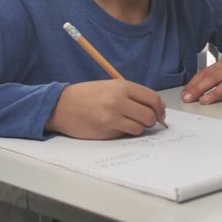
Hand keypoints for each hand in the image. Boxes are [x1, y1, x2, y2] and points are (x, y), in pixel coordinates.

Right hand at [45, 80, 166, 139]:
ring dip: (138, 128)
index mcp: (122, 87)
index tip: (160, 113)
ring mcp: (112, 117)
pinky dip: (126, 133)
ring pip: (140, 128)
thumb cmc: (87, 95)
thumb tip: (155, 108)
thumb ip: (132, 95)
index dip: (159, 108)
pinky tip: (117, 127)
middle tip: (146, 121)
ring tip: (128, 123)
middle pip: (149, 115)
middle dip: (152, 120)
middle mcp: (118, 101)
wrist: (61, 105)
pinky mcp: (106, 131)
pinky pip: (126, 135)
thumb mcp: (111, 86)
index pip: (152, 98)